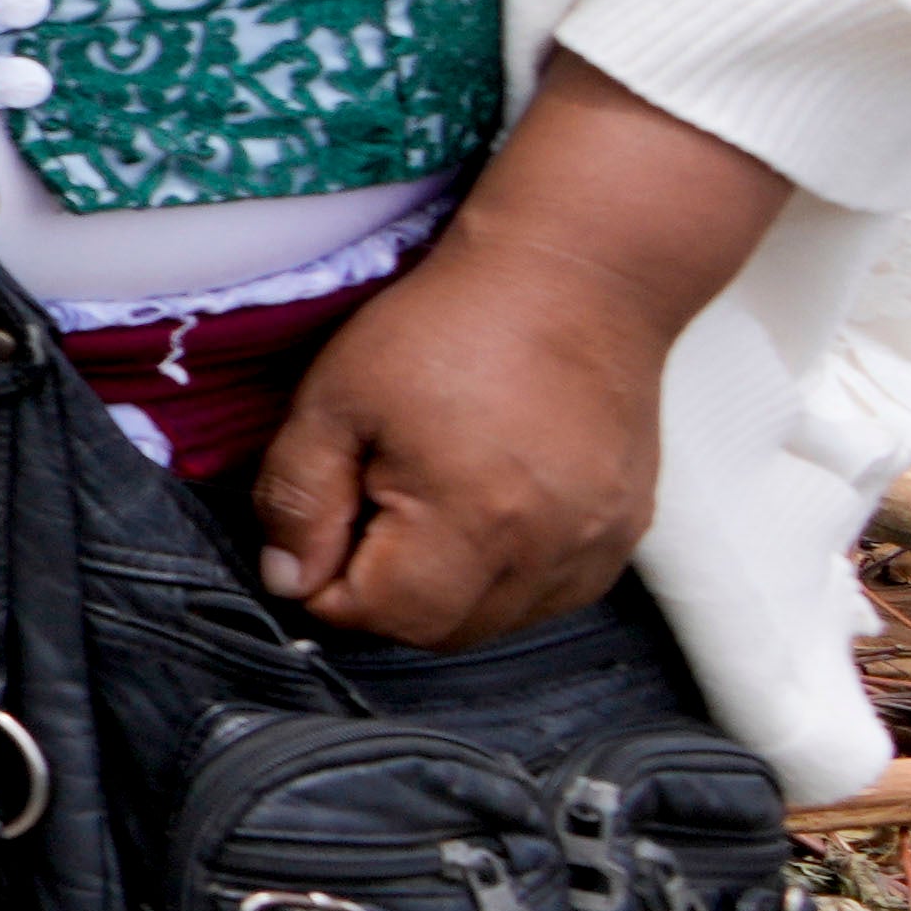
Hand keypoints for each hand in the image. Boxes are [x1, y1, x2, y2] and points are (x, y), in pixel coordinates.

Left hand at [245, 61, 784, 648]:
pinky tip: (483, 512)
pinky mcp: (624, 532)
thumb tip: (286, 578)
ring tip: (426, 503)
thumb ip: (298, 499)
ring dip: (444, 591)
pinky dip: (503, 577)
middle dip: (382, 593)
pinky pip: (548, 594)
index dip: (326, 582)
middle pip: (439, 632)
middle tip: (365, 509)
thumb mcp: (334, 400)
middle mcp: (548, 549)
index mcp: (474, 519)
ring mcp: (596, 545)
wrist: (577, 278)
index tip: (319, 527)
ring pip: (496, 622)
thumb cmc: (450, 326)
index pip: (380, 616)